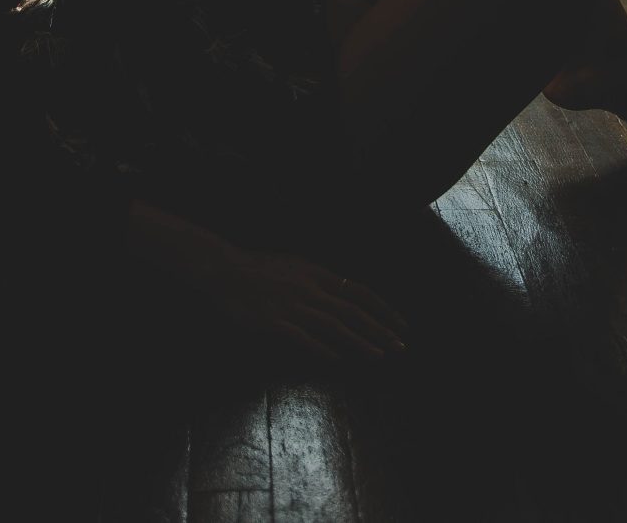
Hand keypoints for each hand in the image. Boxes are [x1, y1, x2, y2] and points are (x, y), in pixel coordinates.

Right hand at [202, 244, 409, 366]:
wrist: (225, 270)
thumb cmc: (260, 268)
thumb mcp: (295, 265)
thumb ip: (319, 279)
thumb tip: (344, 289)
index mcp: (317, 274)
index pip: (359, 291)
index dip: (382, 309)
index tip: (400, 324)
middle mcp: (309, 289)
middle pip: (351, 311)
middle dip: (379, 330)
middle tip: (400, 346)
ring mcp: (292, 306)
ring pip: (333, 326)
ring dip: (359, 342)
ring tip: (379, 356)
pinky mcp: (274, 323)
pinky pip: (303, 338)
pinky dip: (322, 349)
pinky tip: (338, 360)